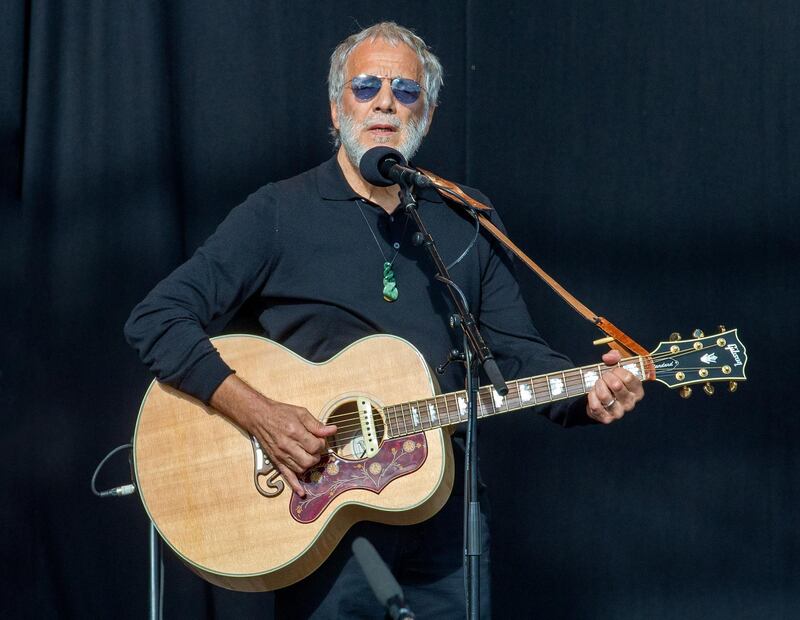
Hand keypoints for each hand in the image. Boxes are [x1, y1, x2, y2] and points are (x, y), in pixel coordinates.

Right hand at [210, 375, 336, 495]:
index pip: (316, 446)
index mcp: (295, 432)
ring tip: (308, 455)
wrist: (259, 416)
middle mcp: (287, 446)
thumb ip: (316, 424)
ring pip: (301, 469)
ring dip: (309, 464)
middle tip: (315, 447)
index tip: (320, 439)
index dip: (322, 443)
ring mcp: (281, 456)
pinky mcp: (276, 461)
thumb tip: (332, 430)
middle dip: (317, 455)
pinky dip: (295, 485)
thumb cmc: (280, 413)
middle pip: (310, 460)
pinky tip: (302, 492)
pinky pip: (287, 476)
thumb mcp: (301, 413)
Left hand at [586, 349, 643, 423]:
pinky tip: (593, 394)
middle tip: (603, 377)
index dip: (616, 370)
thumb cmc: (610, 381)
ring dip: (597, 386)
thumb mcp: (615, 367)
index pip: (628, 377)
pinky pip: (596, 406)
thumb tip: (607, 358)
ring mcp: (619, 413)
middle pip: (616, 385)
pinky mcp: (607, 419)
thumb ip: (614, 357)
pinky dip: (591, 397)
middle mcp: (631, 403)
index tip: (612, 370)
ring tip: (598, 384)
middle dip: (606, 377)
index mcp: (637, 391)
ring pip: (605, 395)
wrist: (599, 400)